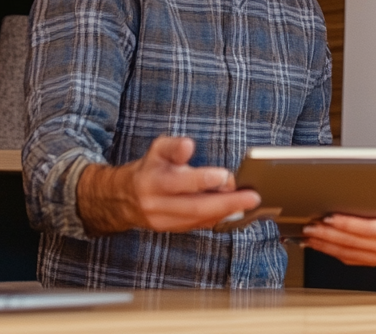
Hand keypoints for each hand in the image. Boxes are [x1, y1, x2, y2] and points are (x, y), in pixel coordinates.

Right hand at [76, 136, 260, 234]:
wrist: (124, 198)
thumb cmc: (150, 169)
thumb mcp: (157, 149)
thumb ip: (174, 147)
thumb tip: (188, 146)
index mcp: (152, 182)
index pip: (179, 183)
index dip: (202, 180)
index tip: (225, 176)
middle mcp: (157, 205)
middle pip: (194, 207)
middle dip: (226, 203)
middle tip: (251, 197)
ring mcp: (164, 221)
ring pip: (198, 220)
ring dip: (226, 212)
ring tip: (249, 203)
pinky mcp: (172, 229)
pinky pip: (198, 226)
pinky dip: (219, 219)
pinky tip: (236, 211)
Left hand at [301, 196, 375, 287]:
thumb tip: (365, 188)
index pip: (363, 228)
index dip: (343, 223)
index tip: (327, 217)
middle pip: (349, 242)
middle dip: (326, 233)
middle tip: (309, 225)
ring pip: (345, 253)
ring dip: (323, 244)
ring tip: (307, 236)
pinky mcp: (372, 263)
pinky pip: (347, 258)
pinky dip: (331, 252)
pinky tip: (319, 246)